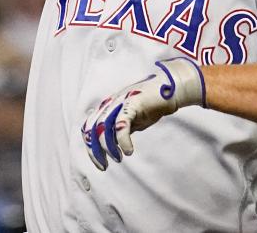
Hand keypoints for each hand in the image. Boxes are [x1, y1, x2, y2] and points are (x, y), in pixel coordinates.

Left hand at [81, 57, 203, 170]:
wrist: (168, 89)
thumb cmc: (149, 104)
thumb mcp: (131, 118)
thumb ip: (119, 127)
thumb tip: (110, 142)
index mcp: (107, 107)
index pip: (88, 127)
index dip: (90, 146)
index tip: (99, 161)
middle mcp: (109, 104)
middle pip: (92, 129)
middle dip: (95, 150)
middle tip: (104, 166)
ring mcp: (119, 102)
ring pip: (104, 127)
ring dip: (108, 146)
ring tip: (118, 158)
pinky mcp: (131, 104)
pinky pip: (121, 125)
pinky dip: (123, 140)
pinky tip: (128, 151)